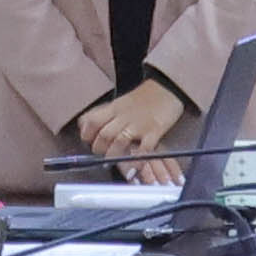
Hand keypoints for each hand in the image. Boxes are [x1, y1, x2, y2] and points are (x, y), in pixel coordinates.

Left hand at [80, 75, 197, 158]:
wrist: (169, 87)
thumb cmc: (146, 96)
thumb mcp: (122, 101)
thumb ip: (108, 113)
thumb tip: (89, 124)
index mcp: (114, 108)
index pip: (92, 121)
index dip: (86, 133)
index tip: (88, 141)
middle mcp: (124, 116)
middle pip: (103, 134)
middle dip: (99, 148)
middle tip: (101, 154)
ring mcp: (139, 124)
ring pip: (119, 142)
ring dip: (113, 155)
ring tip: (114, 161)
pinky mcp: (154, 131)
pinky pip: (143, 149)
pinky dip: (137, 160)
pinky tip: (134, 168)